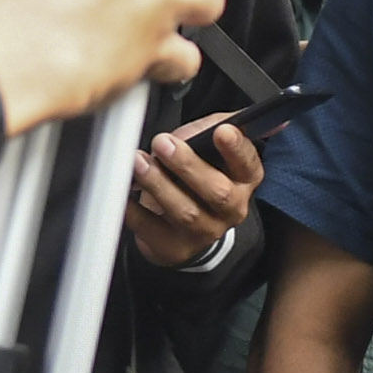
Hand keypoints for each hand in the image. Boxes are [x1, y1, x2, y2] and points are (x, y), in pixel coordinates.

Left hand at [129, 115, 262, 267]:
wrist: (182, 225)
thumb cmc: (196, 179)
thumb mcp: (207, 148)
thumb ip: (208, 130)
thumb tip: (205, 125)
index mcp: (244, 179)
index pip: (248, 163)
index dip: (237, 148)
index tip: (222, 131)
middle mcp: (231, 208)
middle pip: (218, 192)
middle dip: (187, 165)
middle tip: (163, 144)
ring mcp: (205, 231)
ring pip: (186, 212)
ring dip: (158, 184)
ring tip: (139, 163)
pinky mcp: (176, 247)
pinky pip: (152, 228)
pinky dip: (134, 209)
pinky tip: (125, 191)